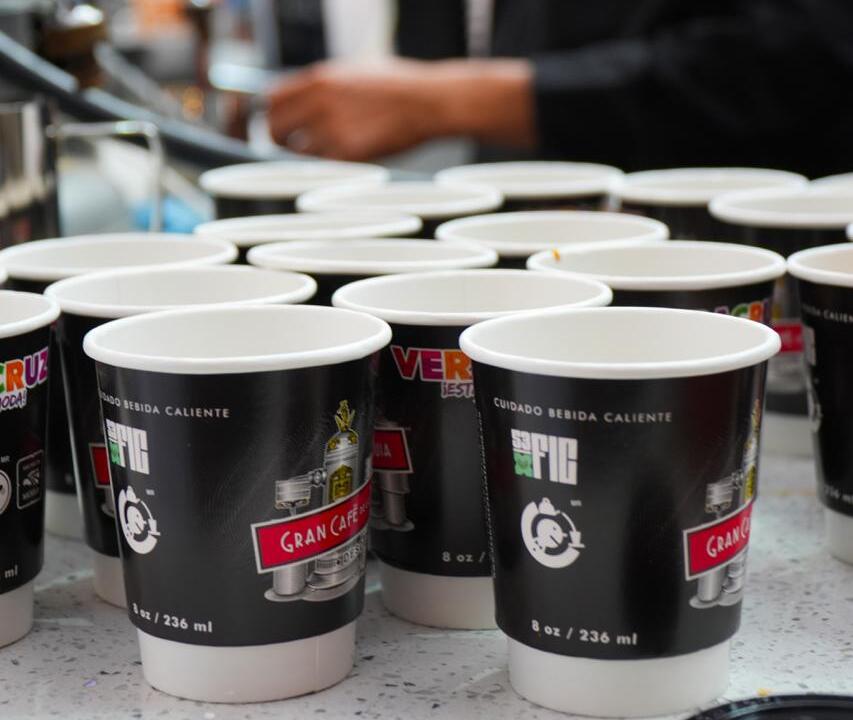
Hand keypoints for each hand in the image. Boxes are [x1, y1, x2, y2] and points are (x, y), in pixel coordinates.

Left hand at [266, 58, 534, 159]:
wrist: (428, 101)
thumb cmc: (399, 85)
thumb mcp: (354, 70)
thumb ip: (325, 84)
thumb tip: (303, 96)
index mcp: (320, 79)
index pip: (272, 97)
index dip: (272, 113)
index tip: (279, 122)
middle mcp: (320, 103)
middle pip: (275, 127)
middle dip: (280, 138)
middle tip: (292, 144)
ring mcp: (333, 130)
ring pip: (298, 151)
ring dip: (306, 155)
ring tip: (326, 151)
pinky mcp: (349, 154)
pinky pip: (323, 166)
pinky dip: (328, 165)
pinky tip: (344, 158)